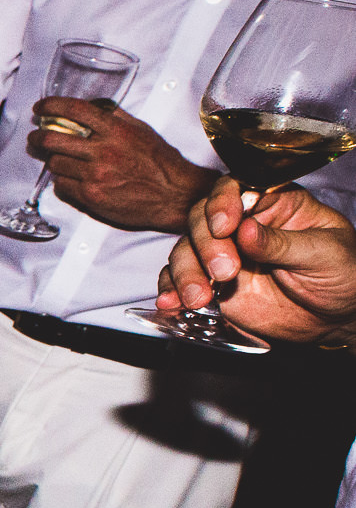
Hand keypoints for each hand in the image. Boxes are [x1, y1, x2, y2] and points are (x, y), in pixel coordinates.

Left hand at [26, 98, 214, 231]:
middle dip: (38, 137)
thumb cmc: (160, 163)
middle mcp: (103, 151)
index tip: (40, 108)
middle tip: (35, 137)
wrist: (174, 195)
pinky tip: (73, 180)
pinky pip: (62, 185)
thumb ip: (116, 117)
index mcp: (116, 130)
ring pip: (55, 163)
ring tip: (62, 161)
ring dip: (55, 161)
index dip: (51, 105)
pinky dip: (63, 181)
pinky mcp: (91, 196)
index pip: (75, 110)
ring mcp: (95, 174)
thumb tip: (93, 106)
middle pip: (53, 139)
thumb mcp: (141, 131)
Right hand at [157, 179, 355, 343]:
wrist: (337, 319)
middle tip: (225, 272)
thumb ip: (283, 243)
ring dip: (185, 271)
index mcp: (274, 203)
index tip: (224, 226)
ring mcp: (223, 254)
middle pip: (202, 218)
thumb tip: (245, 230)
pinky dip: (170, 290)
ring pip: (185, 249)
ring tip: (198, 298)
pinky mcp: (210, 284)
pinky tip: (171, 303)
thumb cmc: (343, 275)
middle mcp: (242, 224)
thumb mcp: (324, 254)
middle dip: (206, 244)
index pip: (237, 189)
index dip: (223, 202)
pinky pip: (178, 280)